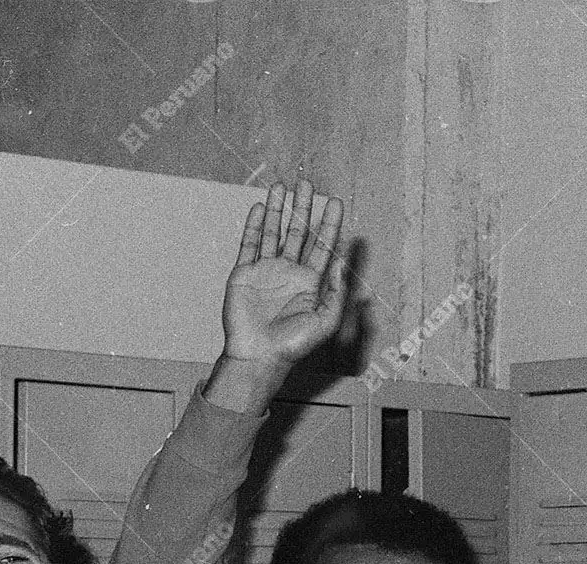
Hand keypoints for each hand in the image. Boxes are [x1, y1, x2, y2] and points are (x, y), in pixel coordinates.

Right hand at [220, 179, 347, 371]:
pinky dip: (253, 225)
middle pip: (297, 232)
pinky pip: (249, 244)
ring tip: (281, 187)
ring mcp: (265, 271)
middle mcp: (288, 273)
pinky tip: (259, 207)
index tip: (335, 201)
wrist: (258, 356)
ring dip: (277, 210)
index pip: (323, 245)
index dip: (329, 223)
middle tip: (307, 184)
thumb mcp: (324, 320)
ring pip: (272, 232)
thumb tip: (343, 260)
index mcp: (310, 282)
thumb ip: (335, 290)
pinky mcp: (244, 274)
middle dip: (302, 208)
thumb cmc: (293, 344)